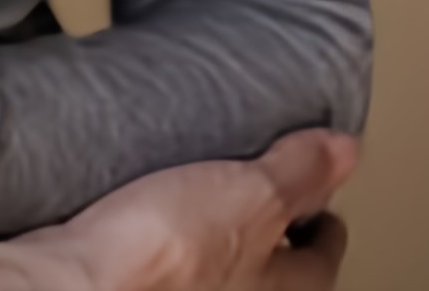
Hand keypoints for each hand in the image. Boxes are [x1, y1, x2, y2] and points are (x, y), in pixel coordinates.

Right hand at [0, 132, 356, 290]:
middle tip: (270, 192)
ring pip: (220, 265)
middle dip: (273, 233)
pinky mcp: (136, 280)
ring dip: (220, 233)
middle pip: (271, 270)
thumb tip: (345, 151)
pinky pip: (171, 257)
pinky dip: (172, 233)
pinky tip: (151, 203)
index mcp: (278, 290)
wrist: (82, 281)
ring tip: (208, 190)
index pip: (321, 262)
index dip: (325, 223)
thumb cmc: (171, 258)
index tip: (325, 200)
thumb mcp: (252, 195)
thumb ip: (297, 173)